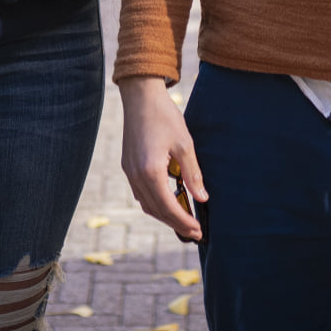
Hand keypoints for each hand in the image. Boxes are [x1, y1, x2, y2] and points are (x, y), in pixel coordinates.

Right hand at [119, 76, 205, 241]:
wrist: (141, 97)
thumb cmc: (165, 117)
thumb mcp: (185, 144)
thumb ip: (193, 174)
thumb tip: (202, 198)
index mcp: (150, 171)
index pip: (168, 207)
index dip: (184, 222)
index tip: (198, 231)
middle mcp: (136, 176)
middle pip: (156, 210)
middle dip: (176, 224)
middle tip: (194, 232)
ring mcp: (129, 172)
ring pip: (146, 204)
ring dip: (165, 215)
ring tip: (184, 220)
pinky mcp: (128, 166)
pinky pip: (140, 193)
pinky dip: (155, 203)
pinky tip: (168, 202)